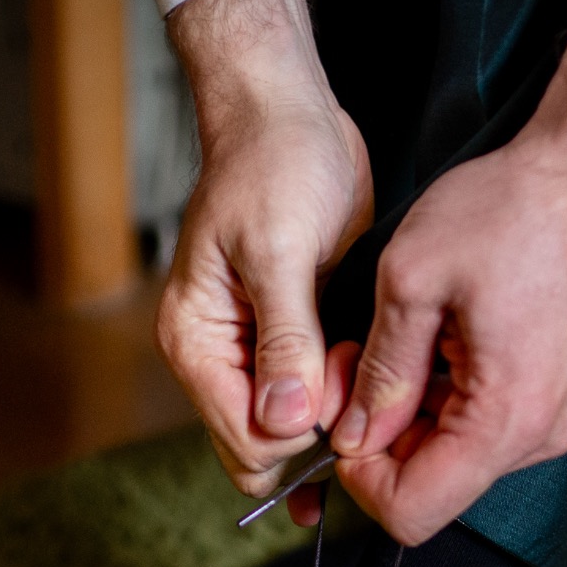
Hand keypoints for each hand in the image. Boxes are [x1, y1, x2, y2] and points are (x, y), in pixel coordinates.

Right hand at [158, 0, 373, 500]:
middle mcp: (219, 358)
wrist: (291, 116)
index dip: (304, 434)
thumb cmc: (274, 164)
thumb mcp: (280, 248)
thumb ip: (285, 339)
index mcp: (197, 342)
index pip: (246, 441)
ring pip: (293, 431)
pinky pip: (314, 398)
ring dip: (336, 417)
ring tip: (366, 363)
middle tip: (361, 379)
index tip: (346, 385)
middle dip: (320, 434)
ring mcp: (255, 353)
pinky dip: (343, 396)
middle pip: (264, 450)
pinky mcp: (293, 340)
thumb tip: (286, 422)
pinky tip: (370, 370)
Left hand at [328, 27, 566, 544]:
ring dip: (405, 414)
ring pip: (451, 456)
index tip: (340, 417)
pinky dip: (439, 398)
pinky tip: (428, 339)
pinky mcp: (553, 398)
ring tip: (390, 340)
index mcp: (506, 418)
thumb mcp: (413, 277)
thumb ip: (380, 372)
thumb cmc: (507, 210)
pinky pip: (479, 426)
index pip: (412, 512)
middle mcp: (539, 436)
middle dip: (376, 438)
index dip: (359, 479)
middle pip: (432, 487)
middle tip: (352, 363)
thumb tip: (352, 438)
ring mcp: (552, 420)